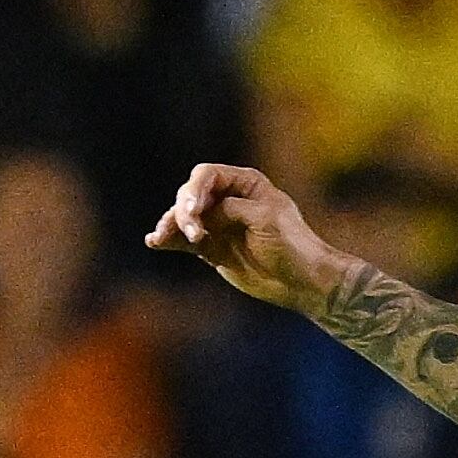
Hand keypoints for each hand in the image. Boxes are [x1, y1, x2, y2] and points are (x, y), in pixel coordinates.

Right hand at [148, 164, 345, 313]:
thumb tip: (202, 215)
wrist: (303, 281)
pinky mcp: (212, 247)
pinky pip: (184, 240)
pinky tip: (155, 243)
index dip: (194, 190)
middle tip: (194, 234)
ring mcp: (218, 223)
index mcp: (245, 183)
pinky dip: (170, 241)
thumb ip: (230, 210)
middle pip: (191, 195)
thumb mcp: (264, 219)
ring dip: (171, 226)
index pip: (207, 175)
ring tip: (161, 238)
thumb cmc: (293, 245)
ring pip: (183, 218)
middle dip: (184, 212)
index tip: (192, 210)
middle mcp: (228, 199)